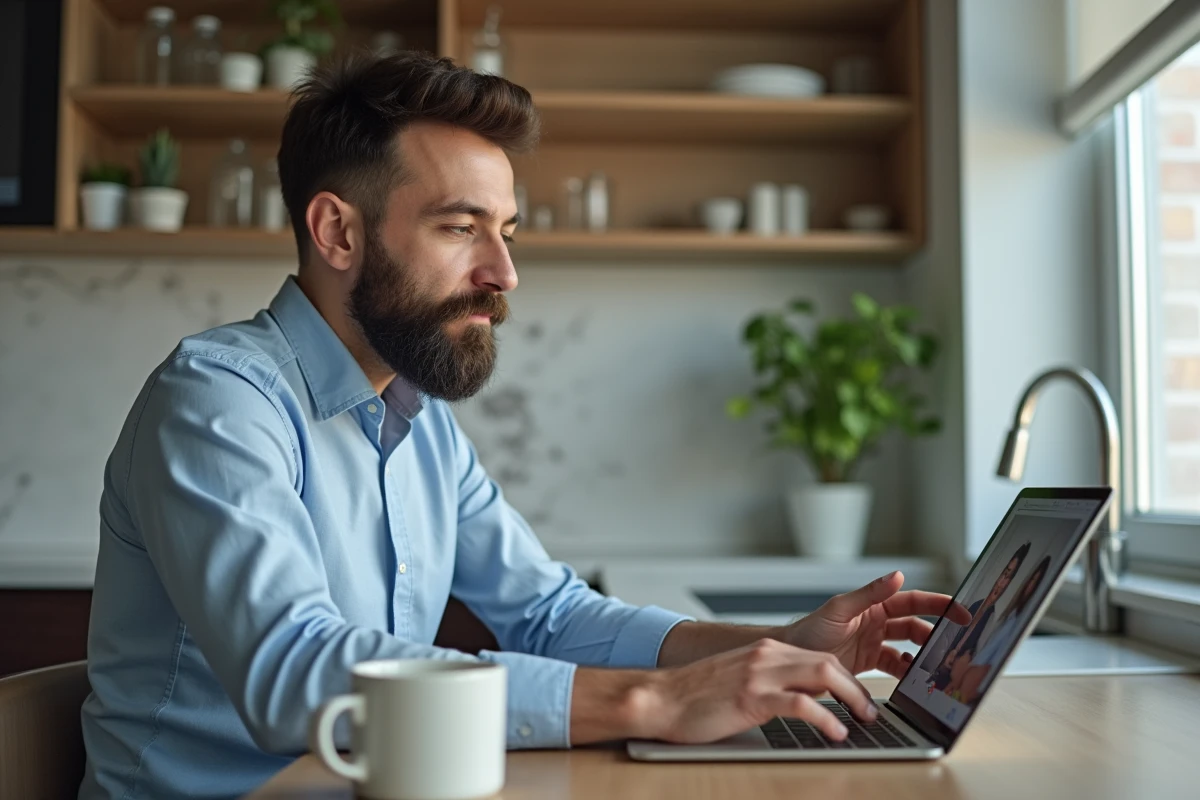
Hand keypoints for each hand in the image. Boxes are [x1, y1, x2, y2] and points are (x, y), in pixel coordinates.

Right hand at [640, 637, 875, 743]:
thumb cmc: (695, 698)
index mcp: (764, 651)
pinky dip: (824, 718)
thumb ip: (767, 683)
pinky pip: (800, 703)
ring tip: (862, 721)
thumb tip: (801, 701)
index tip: (860, 700)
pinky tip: (834, 733)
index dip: (846, 679)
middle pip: (827, 662)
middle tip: (869, 713)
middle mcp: (765, 656)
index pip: (818, 657)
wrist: (659, 699)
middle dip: (856, 688)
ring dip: (850, 698)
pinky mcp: (750, 697)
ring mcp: (758, 674)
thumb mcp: (738, 681)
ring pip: (822, 674)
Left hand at [780, 571, 971, 677]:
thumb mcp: (839, 609)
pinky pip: (896, 667)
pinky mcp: (869, 664)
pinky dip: (908, 673)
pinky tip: (915, 680)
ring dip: (924, 656)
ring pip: (910, 648)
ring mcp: (874, 643)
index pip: (913, 601)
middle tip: (954, 646)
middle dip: (936, 634)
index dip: (939, 605)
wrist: (791, 659)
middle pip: (916, 626)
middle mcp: (877, 622)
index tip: (961, 612)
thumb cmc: (809, 630)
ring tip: (937, 666)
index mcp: (873, 605)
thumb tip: (897, 575)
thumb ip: (869, 594)